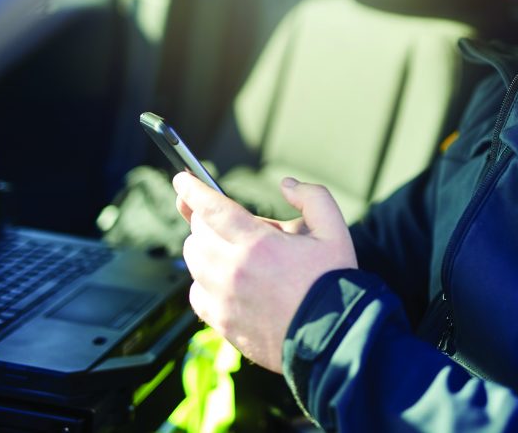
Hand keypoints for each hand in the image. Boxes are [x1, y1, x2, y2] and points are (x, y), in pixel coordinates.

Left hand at [173, 172, 356, 372]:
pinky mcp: (223, 323)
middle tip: (225, 221)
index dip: (193, 189)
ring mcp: (225, 300)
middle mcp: (234, 270)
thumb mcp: (335, 230)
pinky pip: (196, 294)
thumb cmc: (333, 283)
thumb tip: (287, 185)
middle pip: (197, 233)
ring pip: (193, 262)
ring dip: (204, 248)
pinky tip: (226, 280)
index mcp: (259, 244)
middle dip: (206, 220)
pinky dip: (204, 281)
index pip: (212, 208)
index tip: (182, 179)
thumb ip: (312, 197)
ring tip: (231, 250)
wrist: (334, 337)